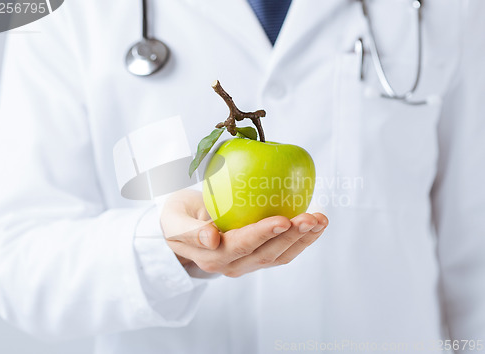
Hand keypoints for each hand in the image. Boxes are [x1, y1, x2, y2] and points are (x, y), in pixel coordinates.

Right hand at [160, 189, 327, 277]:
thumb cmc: (178, 218)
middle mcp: (231, 264)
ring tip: (321, 220)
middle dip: (292, 236)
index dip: (262, 234)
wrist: (182, 229)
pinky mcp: (258, 257)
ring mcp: (247, 262)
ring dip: (303, 240)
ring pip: (279, 256)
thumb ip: (187, 231)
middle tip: (312, 217)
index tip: (282, 220)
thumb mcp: (172, 220)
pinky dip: (301, 239)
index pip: (240, 246)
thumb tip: (211, 239)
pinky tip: (315, 223)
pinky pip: (282, 252)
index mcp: (211, 255)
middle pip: (266, 254)